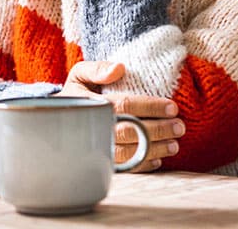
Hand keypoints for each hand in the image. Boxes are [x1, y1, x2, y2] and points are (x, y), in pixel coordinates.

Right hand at [55, 61, 183, 171]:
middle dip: (158, 130)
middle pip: (131, 132)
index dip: (150, 106)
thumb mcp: (79, 74)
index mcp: (90, 104)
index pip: (125, 105)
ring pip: (130, 153)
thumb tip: (119, 68)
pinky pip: (124, 168)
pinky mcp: (99, 161)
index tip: (172, 107)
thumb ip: (96, 68)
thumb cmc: (76, 93)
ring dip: (155, 149)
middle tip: (179, 127)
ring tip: (174, 144)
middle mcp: (93, 128)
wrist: (58, 118)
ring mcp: (96, 147)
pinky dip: (143, 165)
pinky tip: (158, 159)